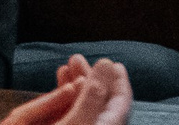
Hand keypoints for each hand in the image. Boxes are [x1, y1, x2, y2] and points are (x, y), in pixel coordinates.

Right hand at [0, 55, 132, 124]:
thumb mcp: (77, 121)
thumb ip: (94, 93)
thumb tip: (108, 65)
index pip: (121, 102)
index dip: (118, 81)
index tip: (113, 63)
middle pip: (101, 103)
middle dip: (90, 78)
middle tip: (77, 59)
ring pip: (84, 109)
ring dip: (75, 87)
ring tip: (64, 68)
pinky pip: (72, 117)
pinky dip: (65, 101)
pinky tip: (57, 89)